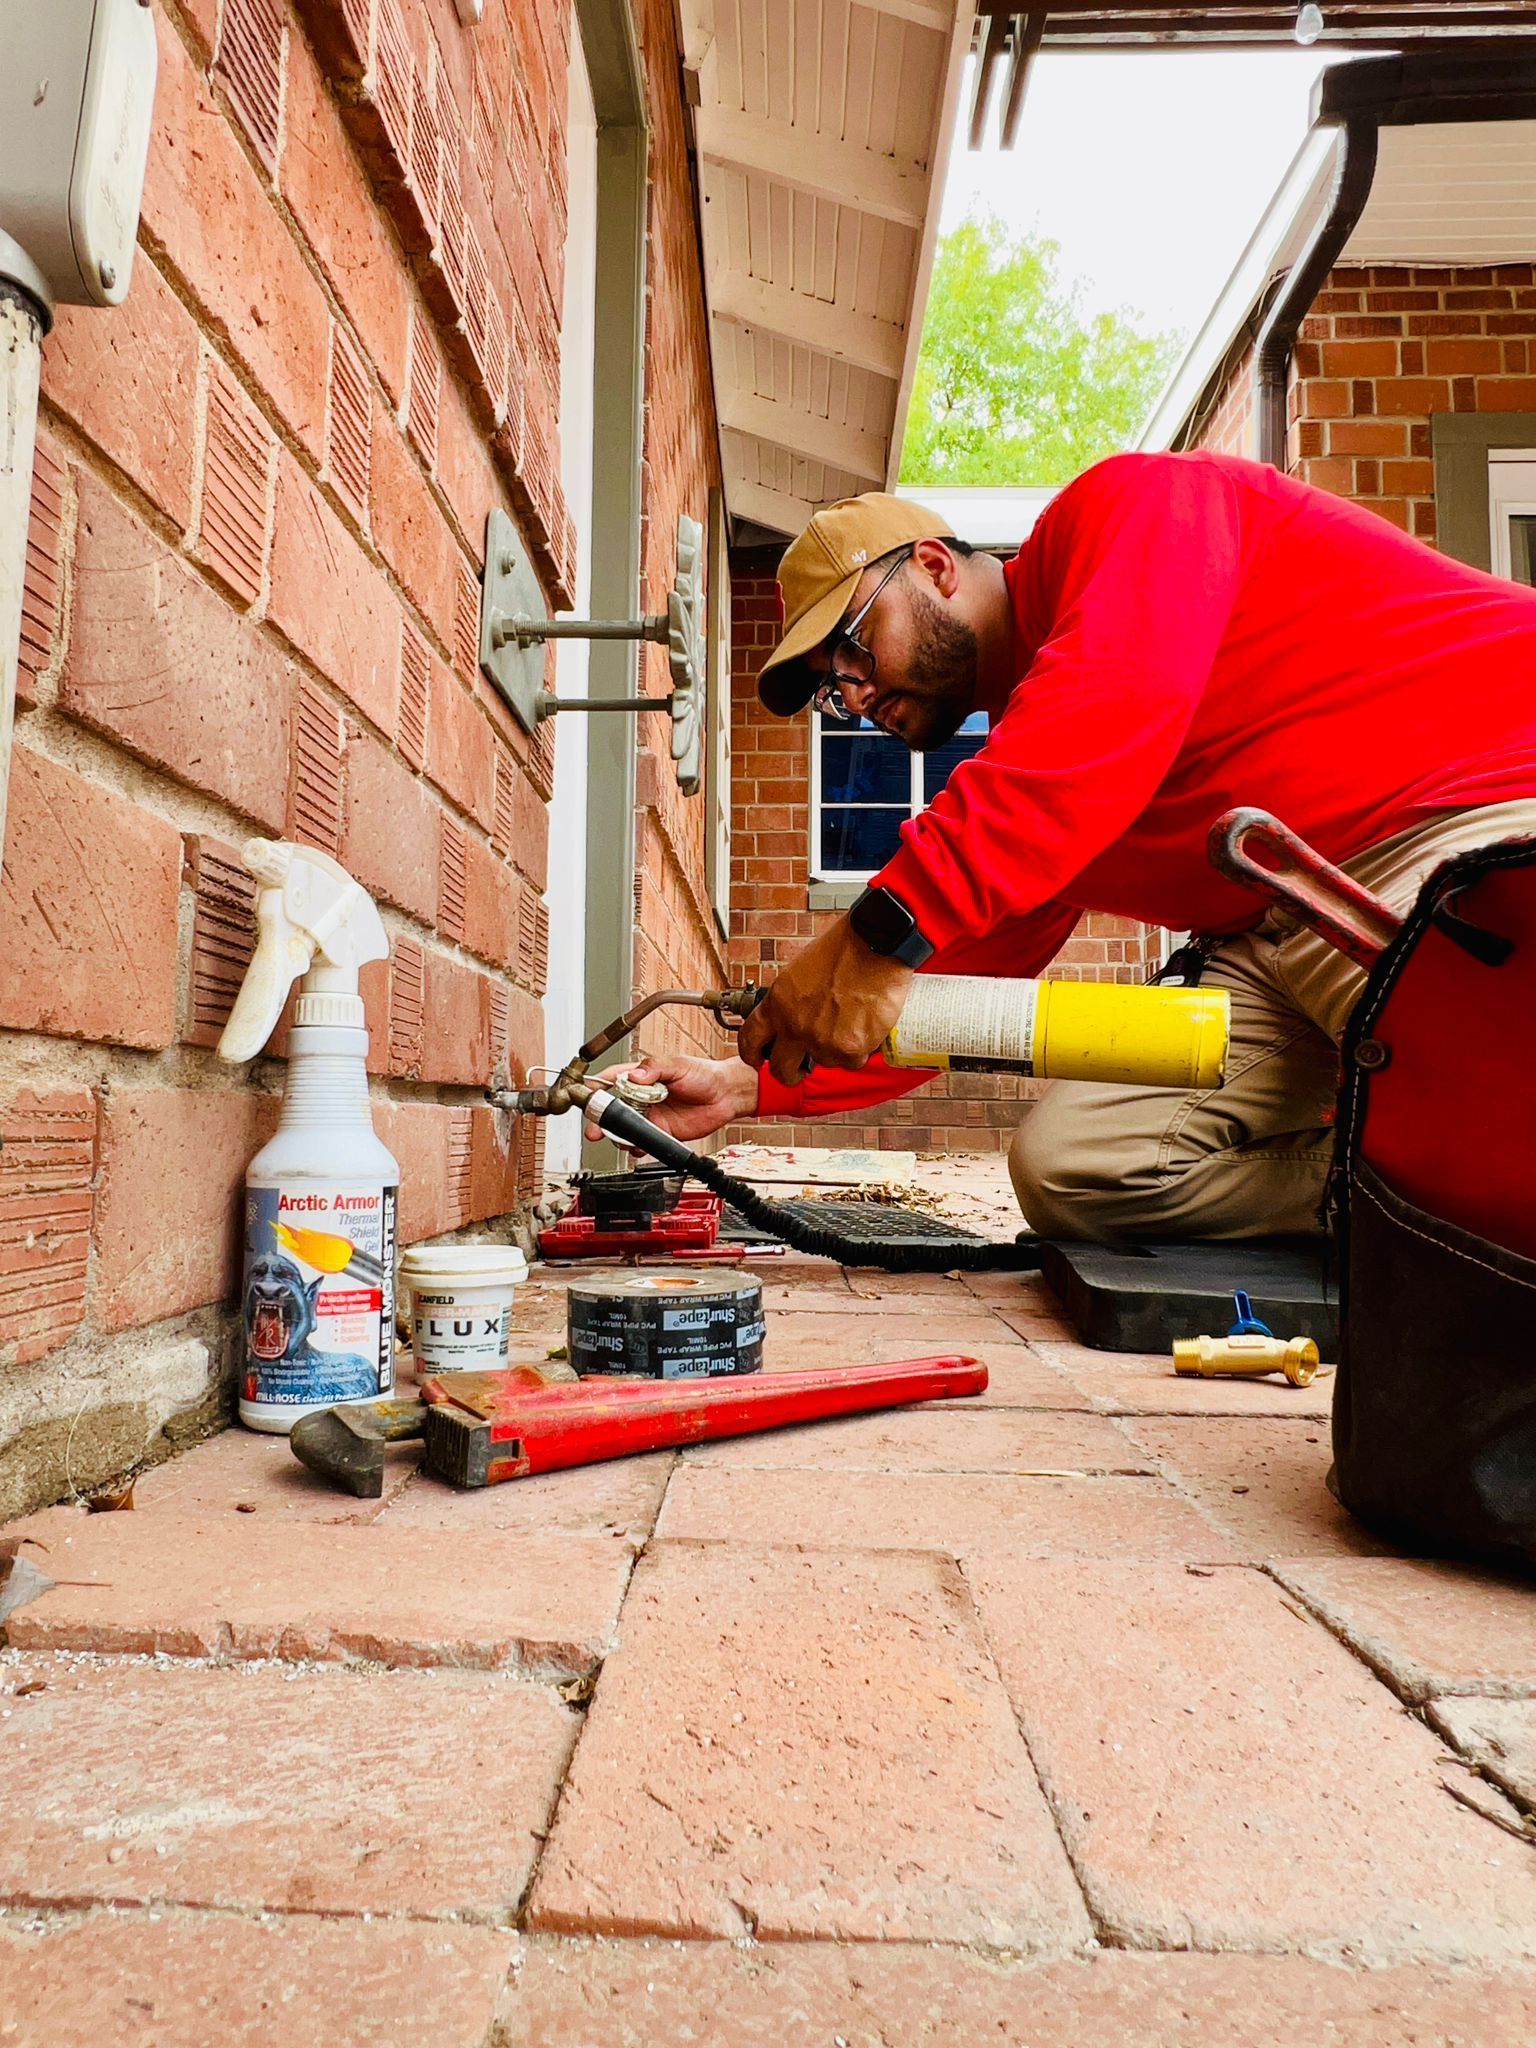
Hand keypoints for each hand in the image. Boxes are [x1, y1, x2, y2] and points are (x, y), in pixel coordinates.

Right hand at [583, 1054, 758, 1145]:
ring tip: (619, 1138)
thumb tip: (634, 1075)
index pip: (613, 1079)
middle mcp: (642, 1097)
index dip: (597, 1087)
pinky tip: (638, 1145)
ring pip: (624, 1128)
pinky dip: (636, 1146)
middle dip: (601, 1119)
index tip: (586, 1094)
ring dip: (618, 1135)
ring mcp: (651, 1116)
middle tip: (595, 1128)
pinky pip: (642, 1142)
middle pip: (613, 1108)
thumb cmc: (704, 1075)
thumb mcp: (678, 1065)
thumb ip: (655, 1068)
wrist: (726, 1096)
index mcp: (642, 1077)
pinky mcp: (661, 1132)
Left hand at [736, 916, 913, 1087]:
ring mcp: (821, 1041)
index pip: (750, 1040)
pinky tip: (864, 1027)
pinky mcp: (850, 1049)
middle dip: (790, 1073)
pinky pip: (851, 1062)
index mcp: (777, 1004)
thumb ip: (792, 1002)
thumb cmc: (842, 949)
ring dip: (834, 1051)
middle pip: (781, 1070)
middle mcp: (794, 1027)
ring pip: (824, 1062)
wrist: (875, 945)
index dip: (752, 1054)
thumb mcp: (800, 973)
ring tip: (848, 1023)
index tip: (758, 1059)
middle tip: (799, 1069)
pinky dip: (859, 1050)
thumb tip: (795, 1020)